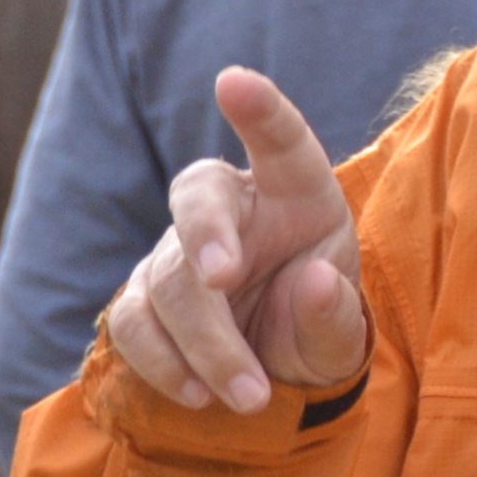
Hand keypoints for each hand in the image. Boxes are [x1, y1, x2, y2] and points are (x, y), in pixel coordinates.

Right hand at [105, 67, 367, 410]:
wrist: (280, 364)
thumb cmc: (317, 319)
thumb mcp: (343, 326)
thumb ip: (335, 311)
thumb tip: (312, 282)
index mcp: (297, 192)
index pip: (282, 141)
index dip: (260, 111)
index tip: (233, 81)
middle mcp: (233, 207)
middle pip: (198, 199)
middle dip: (204, 235)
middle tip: (222, 279)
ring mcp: (178, 248)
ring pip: (167, 278)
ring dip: (204, 341)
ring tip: (249, 395)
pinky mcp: (144, 296)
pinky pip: (133, 320)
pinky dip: (162, 361)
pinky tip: (198, 394)